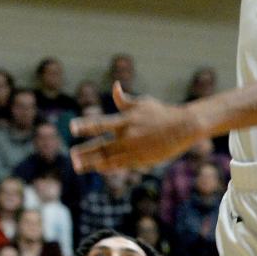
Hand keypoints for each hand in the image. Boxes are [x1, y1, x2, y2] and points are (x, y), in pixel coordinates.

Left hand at [70, 83, 198, 173]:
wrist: (184, 127)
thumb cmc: (163, 113)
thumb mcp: (143, 103)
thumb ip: (124, 99)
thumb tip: (114, 86)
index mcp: (126, 120)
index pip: (100, 124)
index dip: (85, 126)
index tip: (71, 129)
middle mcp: (128, 136)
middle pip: (101, 146)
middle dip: (84, 152)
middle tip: (72, 156)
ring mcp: (134, 150)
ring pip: (108, 159)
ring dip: (92, 163)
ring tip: (78, 166)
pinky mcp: (142, 160)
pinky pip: (121, 166)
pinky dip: (109, 168)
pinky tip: (99, 169)